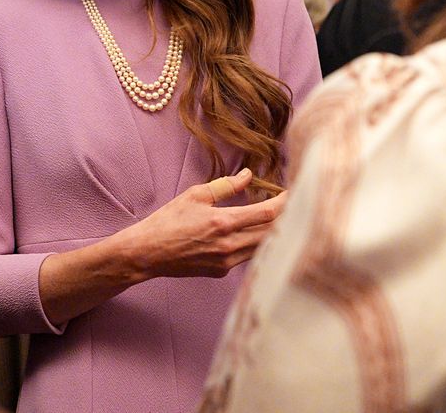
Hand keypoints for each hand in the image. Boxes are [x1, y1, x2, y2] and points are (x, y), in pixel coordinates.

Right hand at [124, 168, 287, 279]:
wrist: (148, 252)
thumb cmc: (169, 220)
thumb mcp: (196, 195)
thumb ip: (226, 186)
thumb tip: (249, 176)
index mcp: (223, 222)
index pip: (267, 214)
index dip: (285, 203)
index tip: (294, 192)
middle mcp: (229, 245)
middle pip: (272, 234)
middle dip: (287, 218)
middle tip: (296, 204)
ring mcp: (227, 261)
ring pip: (262, 247)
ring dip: (274, 233)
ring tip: (284, 218)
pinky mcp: (222, 270)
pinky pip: (248, 256)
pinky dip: (257, 244)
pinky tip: (259, 233)